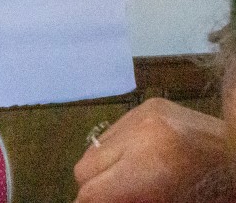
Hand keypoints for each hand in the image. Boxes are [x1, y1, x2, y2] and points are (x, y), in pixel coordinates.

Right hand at [73, 97, 226, 202]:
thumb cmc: (213, 192)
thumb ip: (127, 201)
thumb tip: (91, 202)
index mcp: (149, 166)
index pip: (91, 191)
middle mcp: (139, 133)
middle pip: (85, 168)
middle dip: (95, 187)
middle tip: (115, 197)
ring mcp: (142, 115)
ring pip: (95, 148)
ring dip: (106, 167)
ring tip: (131, 179)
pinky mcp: (148, 105)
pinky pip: (114, 132)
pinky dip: (120, 149)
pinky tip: (140, 159)